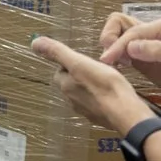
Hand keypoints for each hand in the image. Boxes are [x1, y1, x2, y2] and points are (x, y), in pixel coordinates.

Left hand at [28, 37, 155, 133]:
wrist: (127, 113)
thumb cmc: (105, 85)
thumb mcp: (80, 63)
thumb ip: (58, 53)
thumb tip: (34, 42)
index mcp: (65, 86)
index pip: (60, 71)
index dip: (70, 62)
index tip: (83, 59)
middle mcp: (72, 100)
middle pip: (71, 83)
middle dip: (80, 75)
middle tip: (96, 67)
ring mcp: (87, 111)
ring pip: (84, 94)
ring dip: (91, 86)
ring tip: (106, 78)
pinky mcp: (101, 117)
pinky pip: (98, 104)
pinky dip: (103, 97)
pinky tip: (114, 93)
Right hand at [97, 12, 160, 106]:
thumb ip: (158, 51)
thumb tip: (130, 46)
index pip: (133, 31)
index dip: (119, 44)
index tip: (108, 59)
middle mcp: (152, 31)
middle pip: (120, 23)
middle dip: (110, 37)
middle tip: (109, 58)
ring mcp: (145, 44)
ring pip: (117, 35)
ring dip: (110, 46)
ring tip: (114, 63)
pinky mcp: (140, 58)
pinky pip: (120, 51)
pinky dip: (114, 56)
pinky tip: (117, 67)